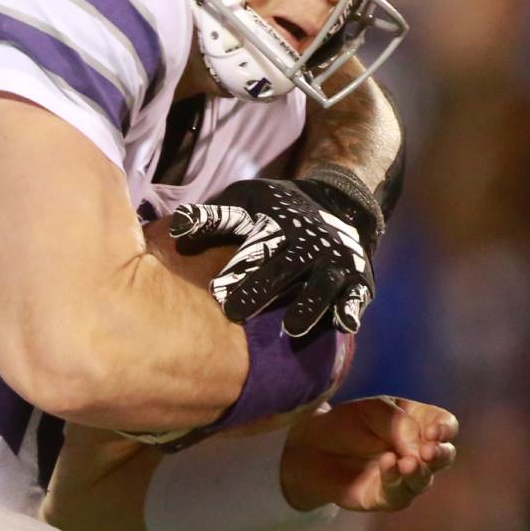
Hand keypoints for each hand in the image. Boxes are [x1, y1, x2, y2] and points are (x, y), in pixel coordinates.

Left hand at [169, 174, 380, 335]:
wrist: (338, 201)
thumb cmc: (274, 210)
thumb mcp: (243, 202)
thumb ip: (212, 219)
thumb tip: (175, 232)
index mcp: (273, 222)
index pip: (246, 236)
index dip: (228, 255)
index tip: (208, 280)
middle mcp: (304, 241)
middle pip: (281, 266)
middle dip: (259, 288)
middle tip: (233, 311)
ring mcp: (332, 260)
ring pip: (320, 283)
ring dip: (307, 304)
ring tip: (291, 328)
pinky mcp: (356, 277)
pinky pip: (354, 294)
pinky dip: (350, 308)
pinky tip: (343, 324)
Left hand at [280, 397, 457, 512]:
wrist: (309, 446)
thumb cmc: (344, 424)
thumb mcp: (371, 411)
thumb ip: (399, 424)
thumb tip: (421, 447)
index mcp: (418, 423)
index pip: (444, 425)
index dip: (444, 429)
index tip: (434, 431)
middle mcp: (417, 452)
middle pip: (444, 456)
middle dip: (440, 454)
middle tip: (428, 451)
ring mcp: (405, 477)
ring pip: (424, 479)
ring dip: (419, 471)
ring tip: (408, 462)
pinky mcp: (387, 497)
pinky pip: (398, 493)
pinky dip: (394, 479)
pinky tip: (388, 466)